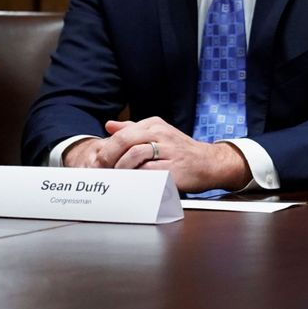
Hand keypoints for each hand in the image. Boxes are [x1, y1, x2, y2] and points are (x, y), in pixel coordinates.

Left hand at [67, 117, 250, 192]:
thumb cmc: (181, 150)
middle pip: (126, 141)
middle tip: (101, 170)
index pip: (123, 132)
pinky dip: (136, 178)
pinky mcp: (173, 169)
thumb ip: (133, 128)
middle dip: (109, 157)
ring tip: (116, 177)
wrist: (209, 163)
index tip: (98, 161)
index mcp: (155, 125)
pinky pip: (147, 173)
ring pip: (134, 156)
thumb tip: (110, 125)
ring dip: (120, 168)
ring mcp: (168, 151)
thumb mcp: (159, 133)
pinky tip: (132, 183)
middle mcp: (162, 134)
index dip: (107, 148)